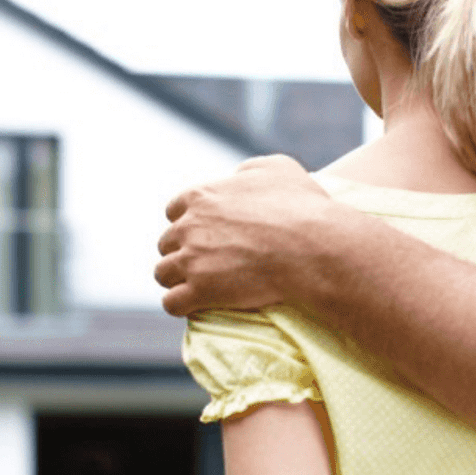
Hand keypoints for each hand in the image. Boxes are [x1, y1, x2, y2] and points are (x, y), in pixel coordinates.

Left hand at [155, 155, 336, 316]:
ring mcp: (192, 259)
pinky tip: (194, 306)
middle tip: (204, 262)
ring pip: (162, 273)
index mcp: (201, 196)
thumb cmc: (302, 207)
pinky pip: (172, 303)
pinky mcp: (201, 291)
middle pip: (166, 242)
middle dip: (181, 251)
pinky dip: (180, 305)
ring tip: (195, 287)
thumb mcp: (277, 168)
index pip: (173, 210)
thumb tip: (237, 176)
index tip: (203, 234)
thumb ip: (248, 169)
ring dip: (176, 279)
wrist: (313, 247)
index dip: (187, 223)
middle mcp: (189, 226)